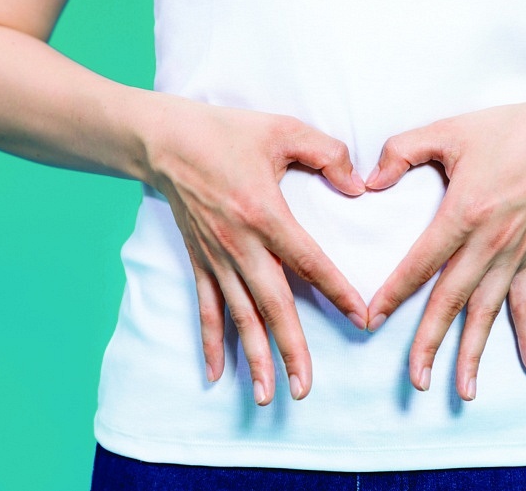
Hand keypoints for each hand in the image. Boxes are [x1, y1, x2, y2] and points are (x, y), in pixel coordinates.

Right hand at [144, 96, 367, 405]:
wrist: (164, 140)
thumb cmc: (225, 132)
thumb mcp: (283, 130)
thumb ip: (328, 154)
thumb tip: (358, 187)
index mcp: (265, 214)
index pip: (309, 262)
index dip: (337, 292)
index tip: (361, 319)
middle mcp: (240, 245)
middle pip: (272, 305)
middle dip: (291, 348)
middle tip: (305, 387)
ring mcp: (216, 258)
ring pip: (240, 316)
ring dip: (254, 357)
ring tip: (268, 395)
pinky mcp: (199, 261)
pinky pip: (206, 308)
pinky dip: (212, 341)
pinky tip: (217, 374)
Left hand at [365, 94, 525, 400]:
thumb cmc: (505, 131)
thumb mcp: (448, 130)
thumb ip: (402, 151)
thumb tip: (368, 182)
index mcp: (464, 213)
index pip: (420, 263)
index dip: (393, 293)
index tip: (370, 320)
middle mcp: (490, 242)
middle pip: (452, 300)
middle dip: (431, 342)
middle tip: (415, 380)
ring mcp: (514, 255)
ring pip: (488, 311)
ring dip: (475, 351)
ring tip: (463, 390)